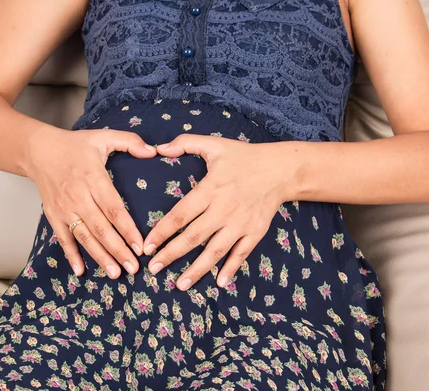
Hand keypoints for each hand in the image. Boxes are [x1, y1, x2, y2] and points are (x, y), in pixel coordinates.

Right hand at [25, 125, 156, 277]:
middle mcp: (78, 197)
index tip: (141, 246)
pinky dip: (71, 255)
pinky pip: (63, 239)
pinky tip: (81, 271)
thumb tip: (153, 150)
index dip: (127, 229)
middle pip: (101, 228)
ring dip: (100, 257)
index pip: (114, 209)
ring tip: (115, 273)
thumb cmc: (75, 145)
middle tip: (134, 268)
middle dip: (118, 250)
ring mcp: (64, 208)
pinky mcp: (53, 216)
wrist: (37, 150)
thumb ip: (130, 141)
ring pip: (84, 237)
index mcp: (93, 179)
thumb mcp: (103, 137)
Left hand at [144, 134, 289, 290]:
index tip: (147, 246)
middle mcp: (224, 210)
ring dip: (197, 269)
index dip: (162, 233)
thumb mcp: (214, 144)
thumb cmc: (244, 157)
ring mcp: (240, 223)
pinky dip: (231, 269)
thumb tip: (157, 148)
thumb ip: (184, 143)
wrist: (281, 169)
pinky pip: (241, 254)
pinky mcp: (255, 231)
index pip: (180, 216)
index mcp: (210, 190)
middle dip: (171, 255)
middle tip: (153, 269)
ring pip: (215, 251)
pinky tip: (220, 283)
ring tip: (180, 285)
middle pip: (193, 238)